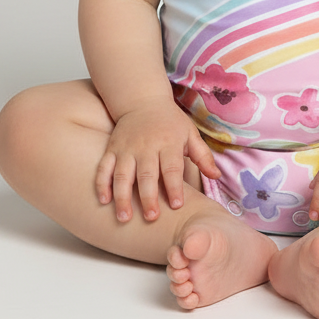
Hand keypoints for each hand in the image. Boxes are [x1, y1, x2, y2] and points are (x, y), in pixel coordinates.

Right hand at [95, 100, 219, 222]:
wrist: (143, 100)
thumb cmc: (170, 122)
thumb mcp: (190, 134)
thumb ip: (203, 156)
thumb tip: (217, 176)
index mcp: (168, 143)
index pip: (172, 168)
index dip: (175, 186)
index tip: (177, 205)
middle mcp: (146, 146)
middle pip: (146, 174)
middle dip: (148, 197)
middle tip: (151, 217)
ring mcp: (126, 148)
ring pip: (122, 175)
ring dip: (122, 197)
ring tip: (124, 218)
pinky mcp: (112, 149)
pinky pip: (104, 168)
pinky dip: (102, 184)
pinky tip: (103, 201)